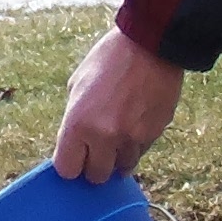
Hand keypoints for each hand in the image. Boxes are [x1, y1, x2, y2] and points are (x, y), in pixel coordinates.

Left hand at [52, 22, 181, 182]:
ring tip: (117, 135)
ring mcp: (132, 138)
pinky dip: (135, 146)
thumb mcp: (77, 85)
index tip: (74, 157)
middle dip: (94, 166)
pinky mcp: (154, 134)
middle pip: (95, 176)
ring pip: (122, 168)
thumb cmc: (108, 59)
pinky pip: (141, 153)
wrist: (150, 44)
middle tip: (95, 151)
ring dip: (117, 158)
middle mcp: (104, 137)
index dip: (70, 164)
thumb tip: (76, 144)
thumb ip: (74, 119)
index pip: (67, 169)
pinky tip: (134, 124)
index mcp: (78, 124)